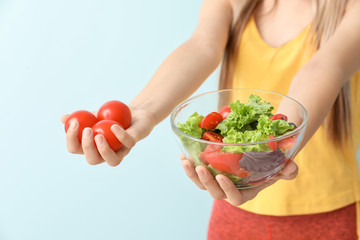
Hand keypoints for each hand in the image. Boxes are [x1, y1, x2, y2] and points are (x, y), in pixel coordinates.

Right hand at [61, 108, 154, 165]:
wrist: (134, 113)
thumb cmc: (111, 117)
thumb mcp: (94, 115)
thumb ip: (80, 117)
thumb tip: (64, 118)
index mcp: (91, 148)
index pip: (76, 149)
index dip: (71, 139)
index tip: (73, 123)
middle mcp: (105, 154)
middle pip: (93, 159)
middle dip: (87, 147)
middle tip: (87, 130)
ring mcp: (121, 151)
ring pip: (112, 161)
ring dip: (104, 150)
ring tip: (99, 136)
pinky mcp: (132, 144)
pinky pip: (128, 143)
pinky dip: (120, 135)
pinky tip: (114, 126)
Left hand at [180, 154, 297, 205]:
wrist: (261, 153)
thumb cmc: (272, 162)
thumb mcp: (282, 166)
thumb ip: (288, 170)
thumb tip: (290, 168)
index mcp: (245, 192)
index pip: (235, 198)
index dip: (228, 190)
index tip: (223, 177)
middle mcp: (229, 189)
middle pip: (214, 192)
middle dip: (206, 182)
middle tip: (200, 167)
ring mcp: (217, 180)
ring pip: (201, 184)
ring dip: (192, 174)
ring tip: (186, 162)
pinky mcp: (210, 171)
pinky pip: (196, 173)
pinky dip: (189, 166)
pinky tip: (183, 156)